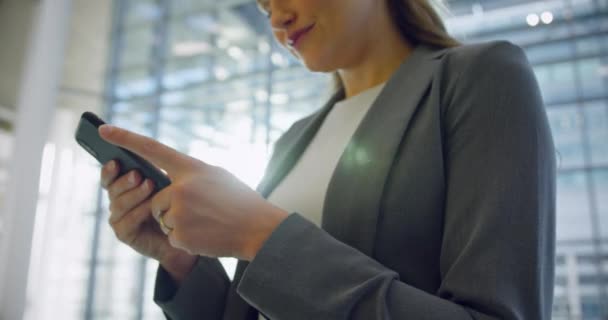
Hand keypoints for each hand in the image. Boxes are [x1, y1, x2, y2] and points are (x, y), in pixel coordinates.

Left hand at [99, 124, 288, 260]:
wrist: (259, 229)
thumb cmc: (241, 201)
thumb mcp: (218, 176)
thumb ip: (191, 174)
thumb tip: (169, 179)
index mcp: (191, 168)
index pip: (152, 149)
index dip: (126, 138)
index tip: (104, 129)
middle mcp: (181, 187)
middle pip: (157, 198)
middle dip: (172, 208)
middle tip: (202, 211)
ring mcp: (178, 212)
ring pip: (162, 219)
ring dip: (179, 224)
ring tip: (207, 222)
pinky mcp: (179, 234)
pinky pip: (171, 237)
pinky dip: (186, 239)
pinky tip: (206, 235)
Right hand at [101, 160, 195, 281]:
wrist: (185, 233)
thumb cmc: (176, 203)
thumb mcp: (166, 182)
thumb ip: (154, 170)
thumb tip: (145, 153)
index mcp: (124, 186)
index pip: (110, 176)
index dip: (109, 169)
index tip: (115, 161)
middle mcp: (118, 201)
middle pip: (112, 188)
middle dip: (125, 181)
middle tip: (138, 174)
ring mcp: (119, 218)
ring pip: (118, 204)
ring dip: (134, 194)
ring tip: (149, 185)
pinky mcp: (124, 234)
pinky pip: (127, 221)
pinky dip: (139, 211)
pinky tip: (152, 206)